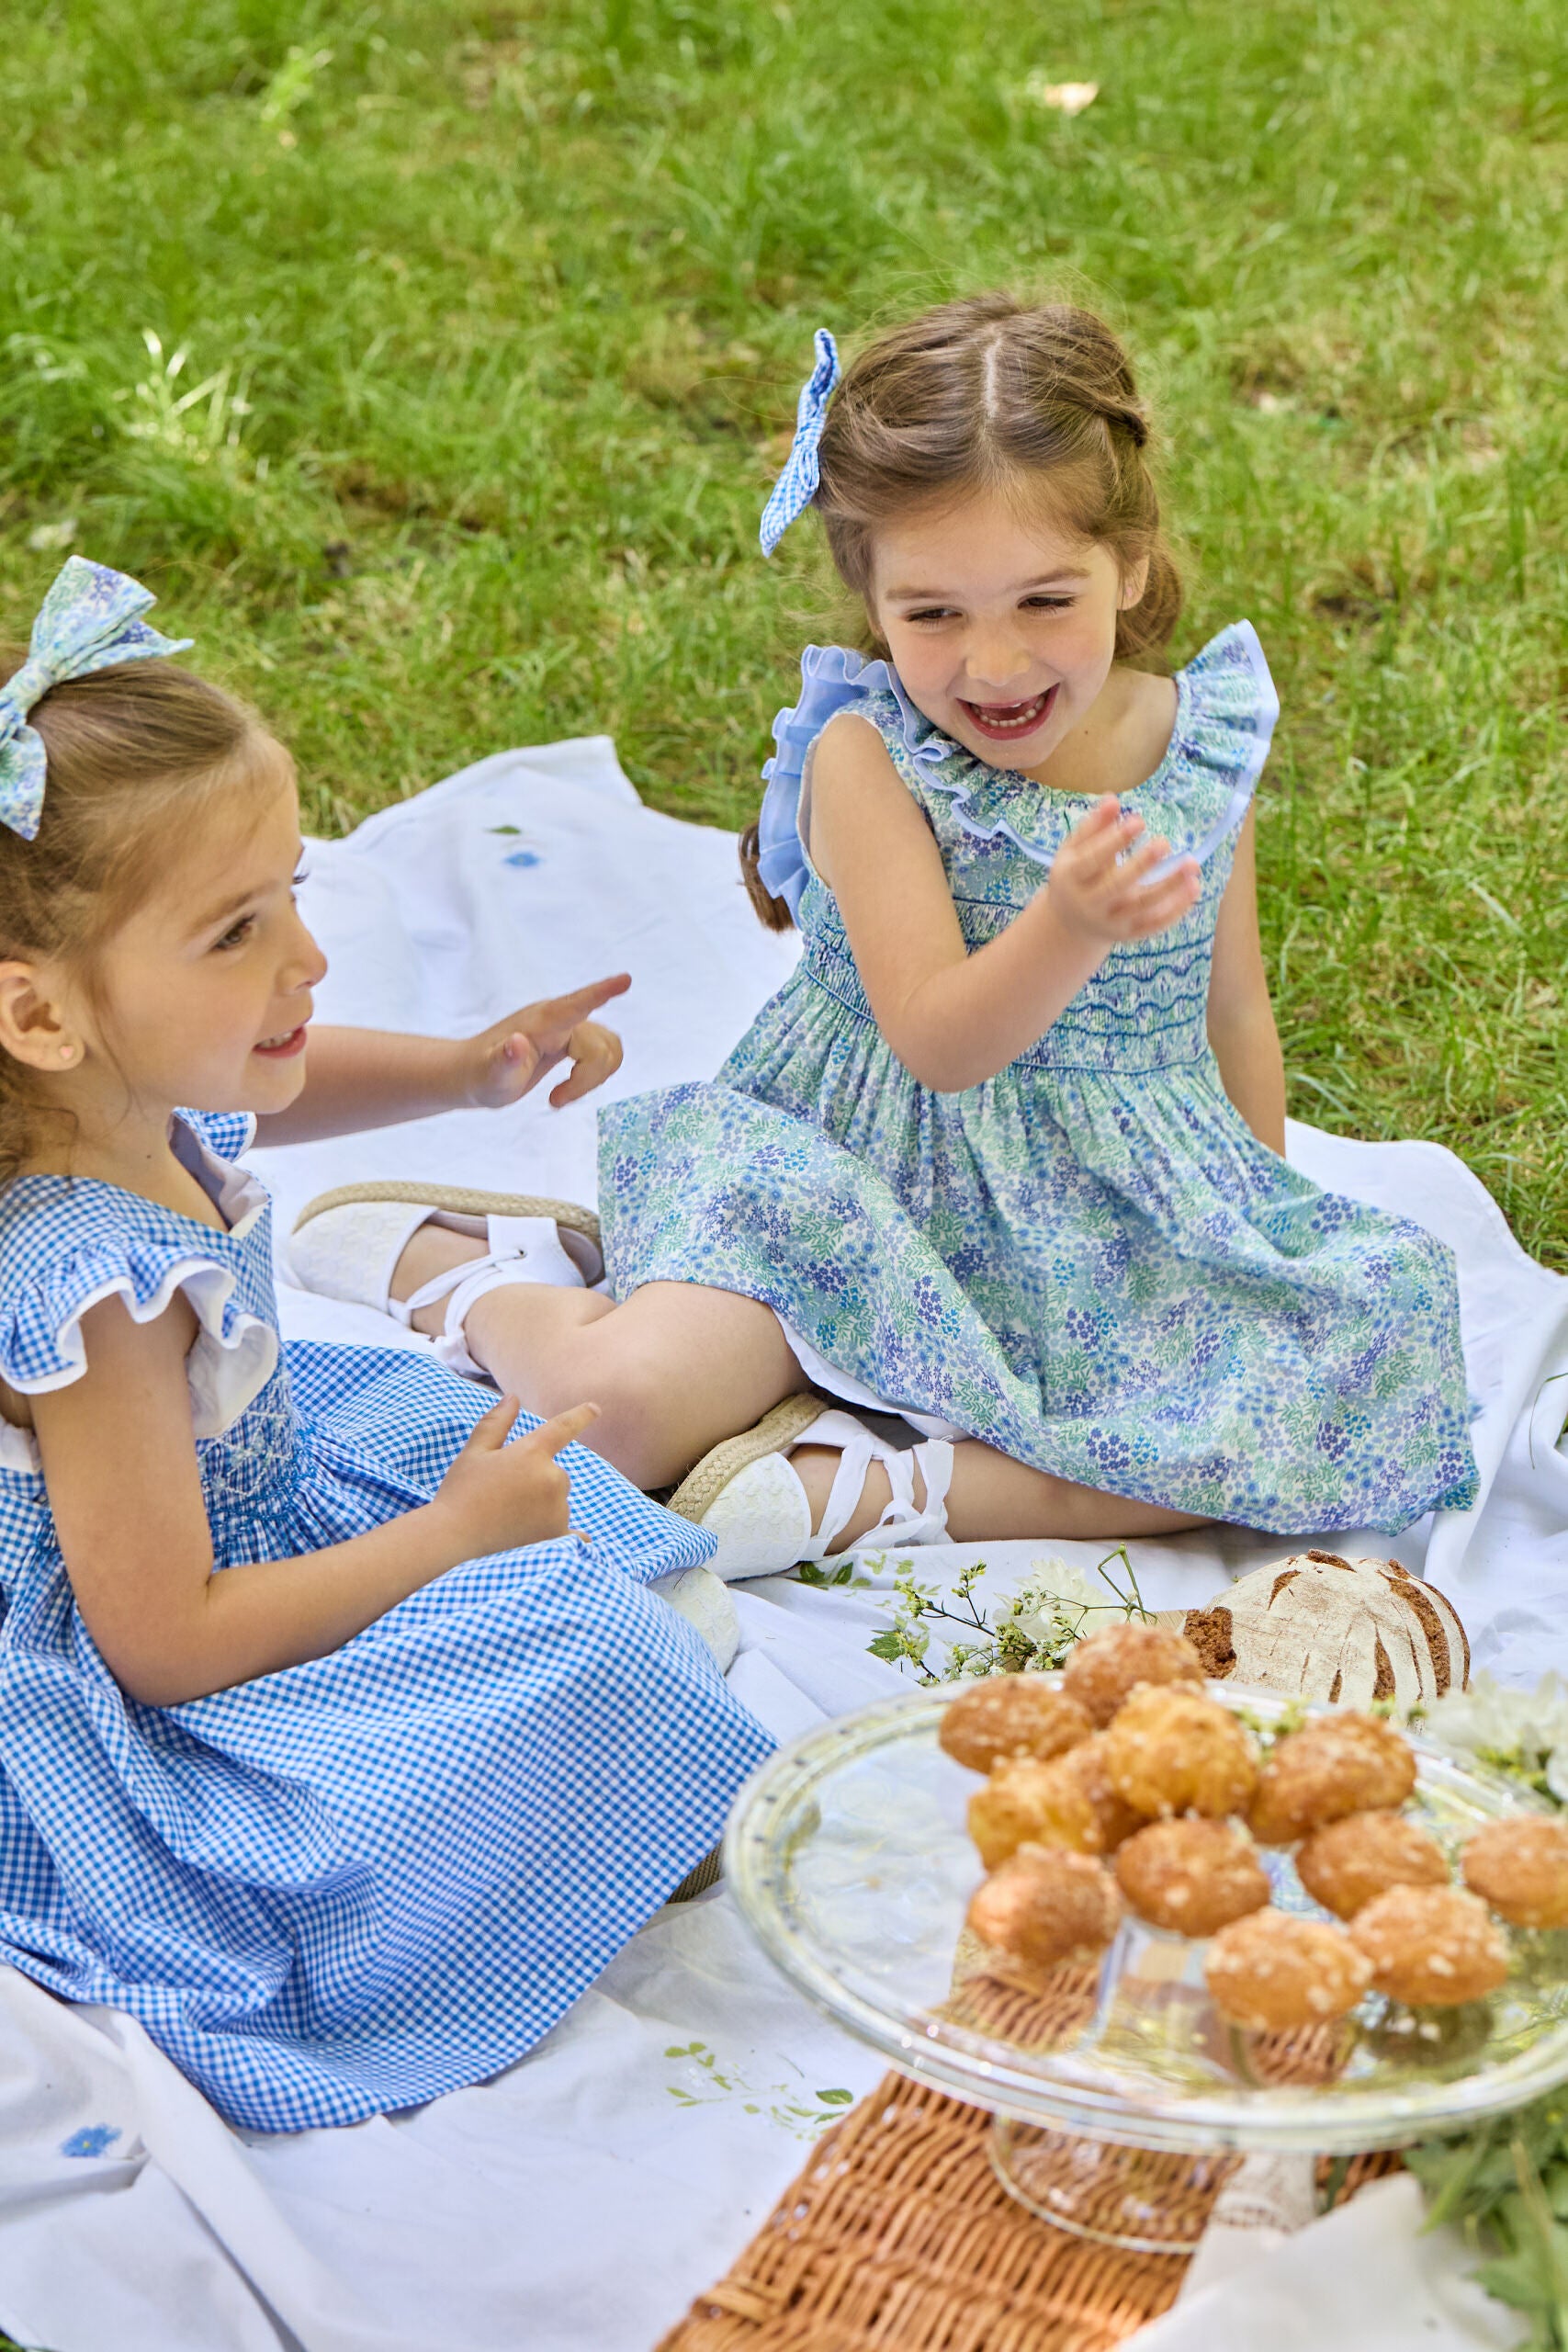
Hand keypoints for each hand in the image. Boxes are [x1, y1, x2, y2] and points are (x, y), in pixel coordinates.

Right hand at [429, 1398, 599, 1558]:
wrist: (453, 1540)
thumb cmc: (461, 1493)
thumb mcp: (474, 1453)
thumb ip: (496, 1423)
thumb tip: (512, 1398)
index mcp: (532, 1453)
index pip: (563, 1428)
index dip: (581, 1416)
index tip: (595, 1409)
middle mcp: (551, 1478)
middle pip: (556, 1473)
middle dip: (537, 1480)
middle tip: (503, 1495)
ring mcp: (557, 1509)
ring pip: (558, 1500)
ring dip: (542, 1506)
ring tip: (507, 1518)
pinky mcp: (557, 1535)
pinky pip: (573, 1531)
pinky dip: (566, 1533)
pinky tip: (556, 1538)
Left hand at [466, 974, 629, 1108]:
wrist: (472, 1075)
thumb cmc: (480, 1076)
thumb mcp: (491, 1076)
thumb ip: (504, 1060)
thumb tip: (517, 1042)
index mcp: (542, 1023)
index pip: (577, 1005)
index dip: (603, 993)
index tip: (627, 979)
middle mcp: (558, 1020)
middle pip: (602, 1046)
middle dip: (588, 1080)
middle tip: (555, 1101)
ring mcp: (566, 1029)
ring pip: (608, 1051)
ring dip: (592, 1080)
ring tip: (558, 1097)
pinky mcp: (570, 1040)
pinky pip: (604, 1053)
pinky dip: (593, 1076)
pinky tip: (566, 1089)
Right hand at [1046, 796, 1201, 946]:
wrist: (1071, 924)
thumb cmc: (1076, 876)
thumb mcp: (1074, 850)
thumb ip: (1093, 826)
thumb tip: (1112, 798)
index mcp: (1072, 878)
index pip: (1092, 860)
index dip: (1114, 841)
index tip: (1139, 821)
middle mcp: (1090, 904)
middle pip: (1117, 886)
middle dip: (1141, 865)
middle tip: (1164, 843)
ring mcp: (1111, 922)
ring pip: (1143, 908)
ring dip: (1170, 888)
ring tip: (1193, 865)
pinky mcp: (1129, 934)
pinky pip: (1155, 924)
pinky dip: (1176, 909)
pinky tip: (1193, 888)